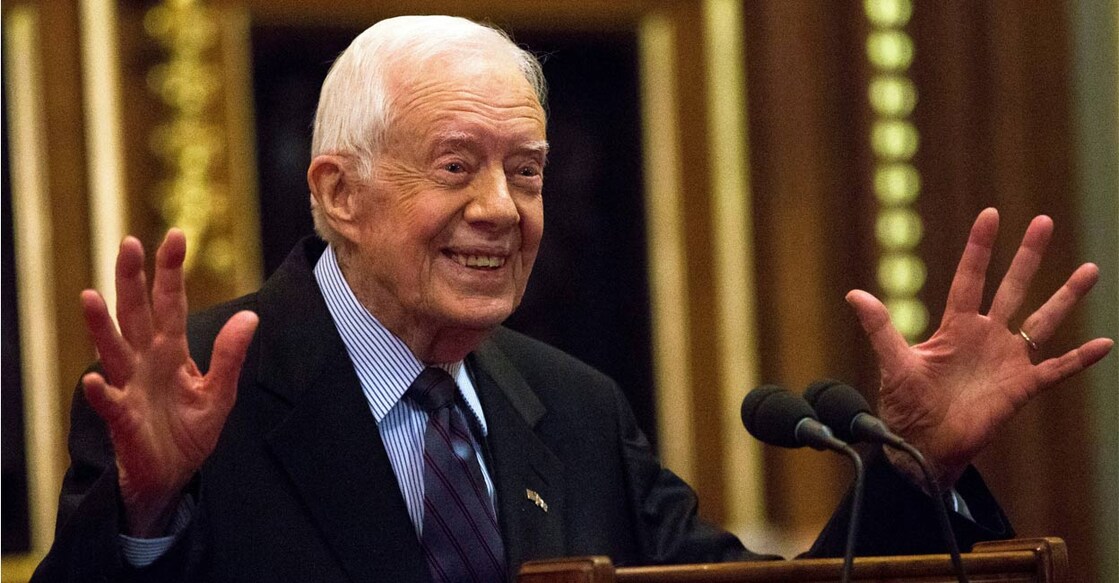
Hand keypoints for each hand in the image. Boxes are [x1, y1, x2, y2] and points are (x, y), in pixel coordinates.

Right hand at [80, 229, 257, 536]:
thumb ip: (230, 355)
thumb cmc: (190, 432)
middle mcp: (145, 363)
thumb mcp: (219, 393)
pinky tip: (94, 379)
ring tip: (90, 295)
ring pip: (113, 350)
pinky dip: (101, 392)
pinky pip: (110, 404)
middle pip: (136, 314)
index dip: (171, 272)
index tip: (175, 236)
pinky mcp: (123, 419)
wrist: (171, 476)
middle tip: (128, 242)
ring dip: (102, 325)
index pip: (171, 304)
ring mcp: (130, 388)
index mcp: (171, 353)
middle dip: (132, 280)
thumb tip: (250, 315)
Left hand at [846, 208, 1112, 487]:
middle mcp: (986, 336)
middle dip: (1027, 256)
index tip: (990, 215)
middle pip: (1012, 287)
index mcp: (956, 326)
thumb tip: (854, 295)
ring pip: (1042, 321)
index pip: (970, 278)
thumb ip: (880, 328)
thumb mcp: (894, 363)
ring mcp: (1006, 360)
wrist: (923, 446)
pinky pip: (1056, 370)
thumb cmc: (906, 406)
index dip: (979, 248)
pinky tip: (1103, 343)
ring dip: (1065, 297)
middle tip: (1043, 221)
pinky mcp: (1021, 388)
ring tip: (1089, 270)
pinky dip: (1078, 359)